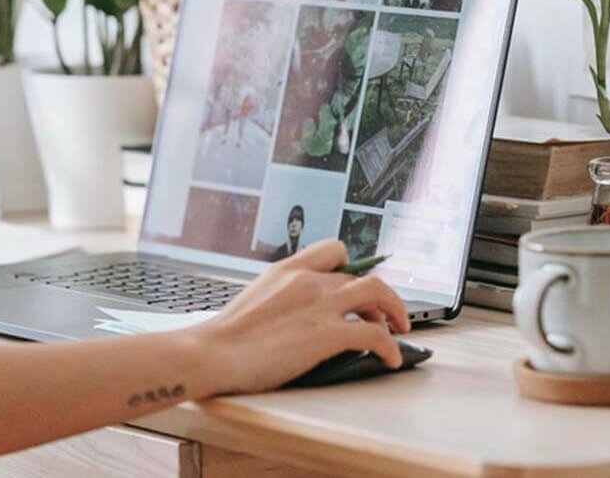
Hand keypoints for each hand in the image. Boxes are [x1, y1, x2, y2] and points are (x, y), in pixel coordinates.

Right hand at [187, 240, 410, 394]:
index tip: (356, 284)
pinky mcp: (327, 334)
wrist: (211, 353)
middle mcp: (309, 280)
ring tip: (398, 330)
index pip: (333, 249)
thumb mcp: (254, 299)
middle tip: (385, 314)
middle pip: (360, 275)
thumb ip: (280, 296)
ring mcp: (320, 305)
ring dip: (394, 311)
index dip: (352, 266)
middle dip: (378, 297)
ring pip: (377, 292)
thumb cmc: (223, 338)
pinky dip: (390, 346)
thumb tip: (294, 313)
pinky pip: (374, 334)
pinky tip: (390, 360)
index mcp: (288, 270)